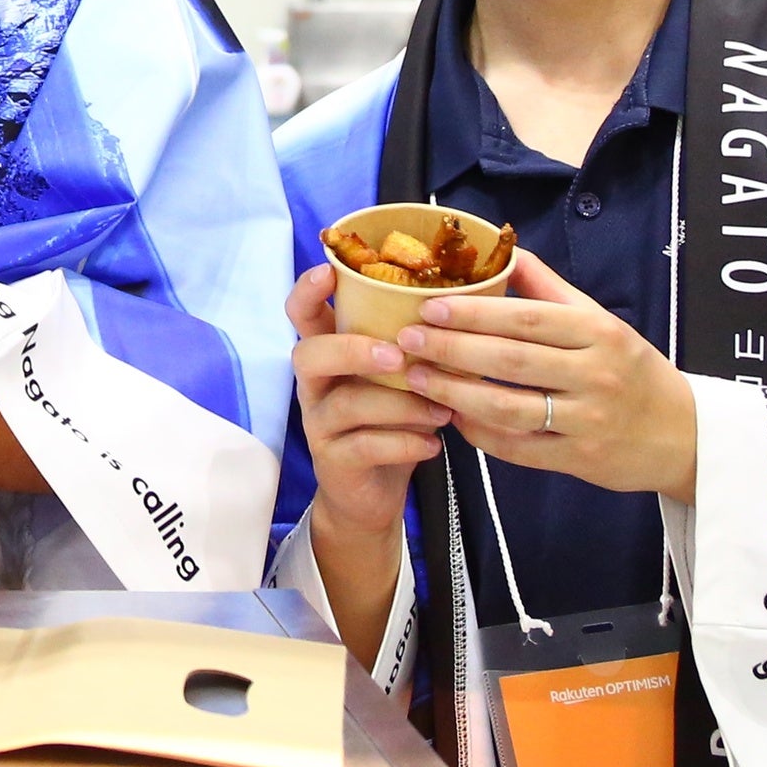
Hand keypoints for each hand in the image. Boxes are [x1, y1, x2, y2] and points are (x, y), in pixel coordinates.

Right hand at [285, 263, 457, 546]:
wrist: (371, 495)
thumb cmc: (391, 422)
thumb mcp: (398, 379)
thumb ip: (412, 348)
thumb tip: (464, 309)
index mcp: (328, 353)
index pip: (302, 313)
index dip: (308, 290)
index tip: (328, 272)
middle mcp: (315, 384)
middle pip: (308, 354)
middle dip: (353, 350)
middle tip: (398, 357)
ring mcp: (319, 423)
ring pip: (346, 403)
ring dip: (400, 404)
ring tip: (441, 411)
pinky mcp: (333, 461)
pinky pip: (364, 446)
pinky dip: (405, 443)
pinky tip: (434, 445)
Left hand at [395, 247, 698, 497]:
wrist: (683, 434)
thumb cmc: (630, 369)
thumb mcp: (600, 320)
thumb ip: (549, 288)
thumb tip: (505, 247)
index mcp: (598, 332)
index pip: (526, 318)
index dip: (473, 312)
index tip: (428, 306)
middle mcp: (594, 374)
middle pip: (510, 360)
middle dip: (451, 349)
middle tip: (406, 339)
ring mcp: (588, 420)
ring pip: (509, 407)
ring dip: (455, 393)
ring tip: (416, 378)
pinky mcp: (579, 459)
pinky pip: (519, 448)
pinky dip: (481, 433)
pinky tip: (452, 416)